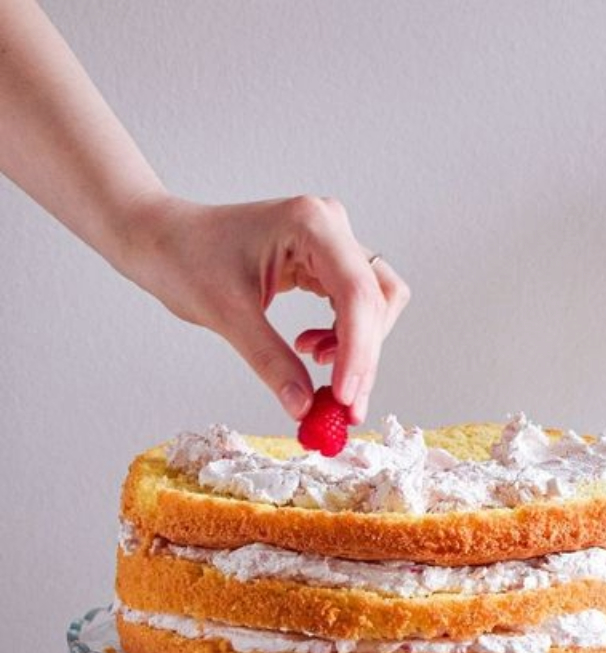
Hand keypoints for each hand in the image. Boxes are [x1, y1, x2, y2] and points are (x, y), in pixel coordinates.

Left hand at [120, 193, 409, 422]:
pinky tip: (310, 350)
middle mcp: (331, 226)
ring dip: (358, 348)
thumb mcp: (228, 315)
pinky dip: (345, 339)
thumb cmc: (185, 258)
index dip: (358, 351)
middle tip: (343, 409)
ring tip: (321, 373)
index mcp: (310, 224)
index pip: (356, 294)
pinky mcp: (326, 262)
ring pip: (375, 305)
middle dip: (363, 358)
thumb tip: (305, 409)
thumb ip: (271, 362)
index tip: (344, 398)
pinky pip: (356, 307)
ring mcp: (332, 243)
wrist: (163, 239)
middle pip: (377, 301)